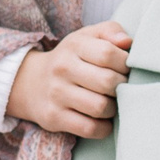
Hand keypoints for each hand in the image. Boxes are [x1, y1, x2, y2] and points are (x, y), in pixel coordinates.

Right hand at [6, 21, 132, 138]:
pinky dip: (104, 128)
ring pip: (100, 107)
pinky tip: (104, 120)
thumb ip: (111, 31)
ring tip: (112, 103)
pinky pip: (89, 128)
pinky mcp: (53, 117)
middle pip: (107, 82)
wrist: (31, 82)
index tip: (125, 69)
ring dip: (114, 108)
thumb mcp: (87, 37)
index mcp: (74, 45)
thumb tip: (128, 42)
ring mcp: (56, 94)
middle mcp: (62, 68)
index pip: (108, 53)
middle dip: (123, 87)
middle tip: (122, 88)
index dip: (125, 63)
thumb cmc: (71, 59)